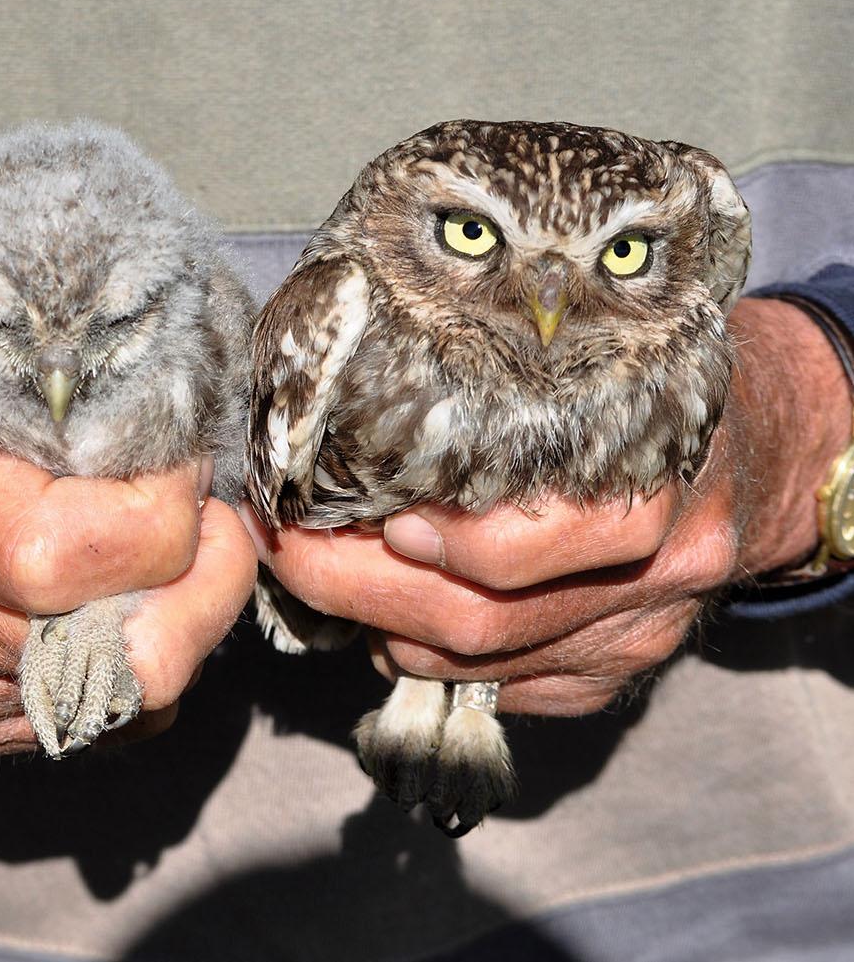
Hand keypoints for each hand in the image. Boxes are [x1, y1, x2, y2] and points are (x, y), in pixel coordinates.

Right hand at [0, 416, 256, 755]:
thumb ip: (31, 378)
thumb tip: (151, 387)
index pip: (126, 546)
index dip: (181, 498)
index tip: (178, 453)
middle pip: (149, 651)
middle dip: (214, 584)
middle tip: (216, 522)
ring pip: (132, 699)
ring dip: (179, 626)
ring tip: (174, 560)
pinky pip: (87, 726)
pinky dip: (128, 671)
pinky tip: (121, 611)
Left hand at [252, 298, 850, 715]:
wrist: (761, 442)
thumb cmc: (635, 379)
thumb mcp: (572, 358)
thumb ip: (482, 395)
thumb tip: (339, 438)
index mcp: (643, 466)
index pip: (507, 549)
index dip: (402, 547)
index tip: (320, 513)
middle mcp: (658, 562)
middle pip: (482, 620)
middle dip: (360, 592)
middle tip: (290, 554)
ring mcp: (649, 627)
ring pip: (487, 665)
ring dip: (389, 632)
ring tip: (337, 581)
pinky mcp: (631, 670)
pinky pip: (516, 692)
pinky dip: (442, 664)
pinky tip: (405, 623)